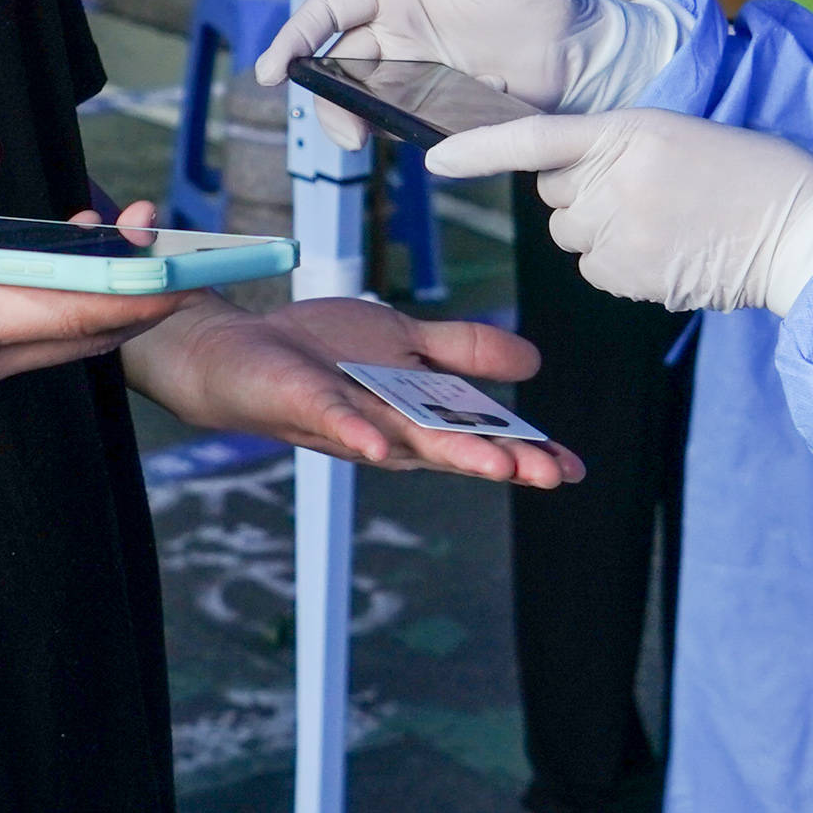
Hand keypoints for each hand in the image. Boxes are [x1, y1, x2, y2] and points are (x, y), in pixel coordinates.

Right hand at [0, 132, 178, 397]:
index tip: (187, 265)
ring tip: (123, 229)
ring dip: (100, 294)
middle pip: (83, 336)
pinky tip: (66, 254)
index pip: (71, 313)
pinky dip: (63, 302)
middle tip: (158, 224)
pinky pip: (30, 337)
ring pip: (60, 341)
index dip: (138, 291)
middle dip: (134, 287)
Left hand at [121, 295, 582, 487]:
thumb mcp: (404, 337)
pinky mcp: (308, 402)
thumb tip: (536, 361)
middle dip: (501, 461)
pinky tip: (381, 446)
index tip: (573, 469)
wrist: (239, 348)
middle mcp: (391, 428)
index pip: (481, 436)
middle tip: (548, 475)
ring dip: (450, 454)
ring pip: (407, 440)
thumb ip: (463, 351)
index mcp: (419, 412)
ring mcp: (350, 419)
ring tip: (497, 467)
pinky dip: (358, 433)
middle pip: (453, 447)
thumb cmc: (320, 351)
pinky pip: (336, 419)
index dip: (525, 452)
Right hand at [254, 0, 678, 139]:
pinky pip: (397, 122)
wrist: (579, 54)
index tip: (271, 71)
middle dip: (324, 96)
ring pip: (359, 99)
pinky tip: (398, 142)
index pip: (328, 12)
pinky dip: (387, 133)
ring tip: (362, 142)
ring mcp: (413, 73)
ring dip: (350, 120)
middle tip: (342, 129)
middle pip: (336, 65)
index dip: (295, 37)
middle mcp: (396, 34)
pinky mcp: (434, 107)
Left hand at [427, 109, 812, 315]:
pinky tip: (667, 252)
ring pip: (574, 235)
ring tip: (666, 222)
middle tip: (649, 192)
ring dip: (602, 231)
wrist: (801, 229)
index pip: (533, 138)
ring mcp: (622, 230)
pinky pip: (595, 271)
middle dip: (584, 195)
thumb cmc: (748, 174)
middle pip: (556, 195)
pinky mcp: (633, 274)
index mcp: (627, 130)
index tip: (435, 159)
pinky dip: (621, 265)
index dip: (479, 148)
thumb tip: (572, 187)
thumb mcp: (679, 135)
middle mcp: (615, 179)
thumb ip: (617, 151)